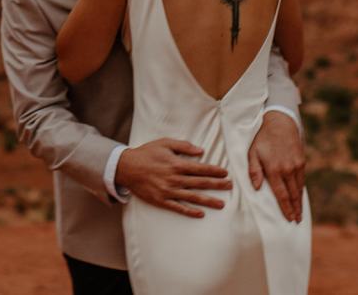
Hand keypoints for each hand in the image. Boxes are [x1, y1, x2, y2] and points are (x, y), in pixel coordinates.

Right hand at [115, 138, 231, 217]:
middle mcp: (174, 179)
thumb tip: (201, 151)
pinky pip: (178, 208)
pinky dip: (190, 212)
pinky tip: (200, 214)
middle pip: (200, 183)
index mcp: (176, 164)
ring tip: (222, 204)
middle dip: (217, 185)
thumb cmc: (147, 153)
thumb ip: (183, 146)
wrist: (127, 168)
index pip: (200, 169)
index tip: (225, 173)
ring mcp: (168, 191)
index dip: (214, 171)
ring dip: (208, 200)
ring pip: (193, 197)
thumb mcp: (164, 143)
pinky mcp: (161, 200)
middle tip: (230, 186)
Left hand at [248, 111, 305, 221]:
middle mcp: (288, 170)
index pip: (281, 195)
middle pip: (292, 195)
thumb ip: (254, 171)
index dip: (285, 208)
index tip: (289, 219)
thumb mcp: (252, 153)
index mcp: (274, 170)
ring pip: (299, 189)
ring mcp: (297, 166)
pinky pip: (302, 180)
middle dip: (295, 209)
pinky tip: (299, 196)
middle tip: (296, 221)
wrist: (281, 123)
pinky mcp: (302, 161)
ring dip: (299, 202)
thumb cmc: (263, 139)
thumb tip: (256, 188)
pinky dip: (301, 190)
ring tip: (299, 213)